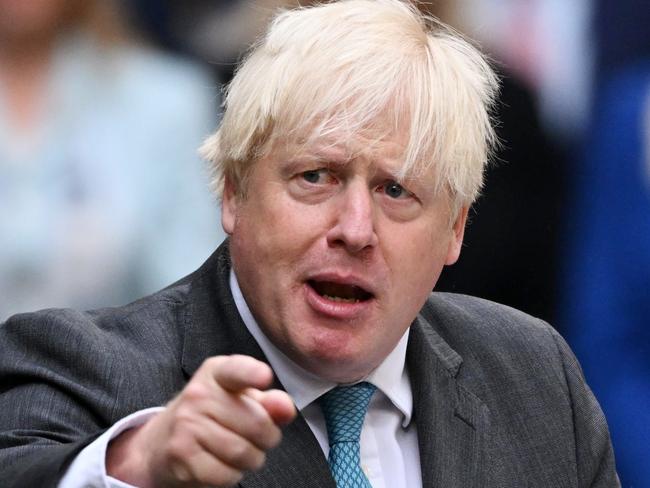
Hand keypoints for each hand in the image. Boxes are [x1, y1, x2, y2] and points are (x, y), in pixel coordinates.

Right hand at [106, 355, 295, 486]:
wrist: (161, 443)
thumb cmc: (212, 417)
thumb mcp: (241, 400)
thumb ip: (269, 402)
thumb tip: (286, 408)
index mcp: (217, 373)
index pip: (236, 370)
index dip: (252, 374)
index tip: (264, 377)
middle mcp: (198, 393)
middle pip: (256, 423)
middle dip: (268, 438)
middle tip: (259, 439)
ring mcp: (186, 424)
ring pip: (243, 452)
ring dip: (252, 459)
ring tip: (241, 452)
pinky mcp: (181, 454)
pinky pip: (226, 474)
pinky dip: (232, 475)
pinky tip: (223, 464)